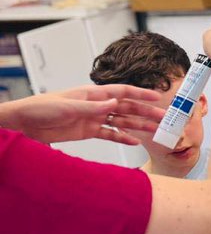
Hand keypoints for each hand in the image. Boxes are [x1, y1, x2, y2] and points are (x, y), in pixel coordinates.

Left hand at [0, 84, 164, 145]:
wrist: (24, 124)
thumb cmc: (41, 108)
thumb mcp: (68, 106)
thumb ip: (93, 106)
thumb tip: (116, 103)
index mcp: (92, 94)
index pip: (122, 92)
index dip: (141, 94)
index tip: (158, 97)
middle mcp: (96, 105)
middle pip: (127, 108)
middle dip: (146, 113)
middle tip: (163, 119)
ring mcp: (93, 118)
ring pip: (122, 122)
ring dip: (138, 126)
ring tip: (155, 131)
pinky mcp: (88, 131)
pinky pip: (110, 135)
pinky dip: (123, 138)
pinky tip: (135, 141)